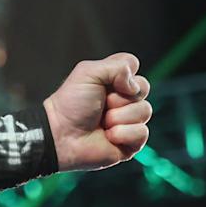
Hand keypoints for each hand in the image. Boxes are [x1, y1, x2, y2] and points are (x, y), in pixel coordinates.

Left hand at [43, 53, 150, 171]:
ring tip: (102, 122)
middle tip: (101, 105)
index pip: (133, 65)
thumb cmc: (70, 105)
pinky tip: (107, 136)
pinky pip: (142, 132)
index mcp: (114, 80)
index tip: (105, 84)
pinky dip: (122, 134)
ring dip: (118, 117)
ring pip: (144, 111)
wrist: (61, 134)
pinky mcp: (132, 141)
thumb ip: (117, 66)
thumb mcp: (87, 73)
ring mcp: (129, 120)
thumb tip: (135, 84)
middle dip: (119, 98)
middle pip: (143, 88)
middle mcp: (124, 98)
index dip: (122, 75)